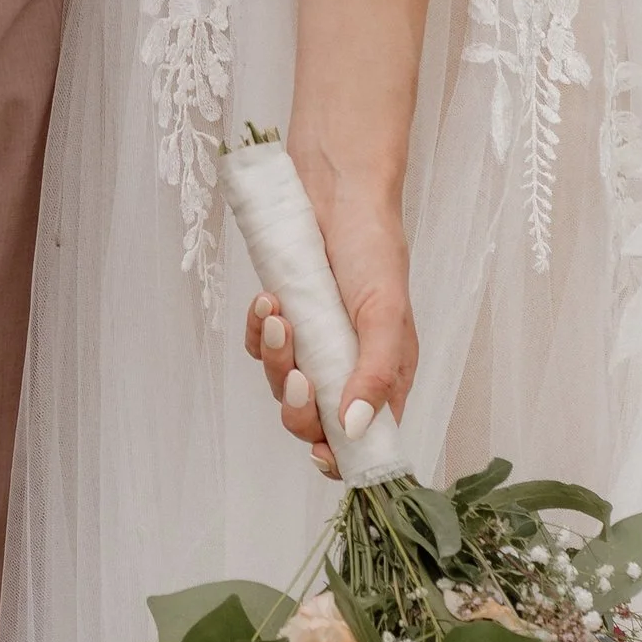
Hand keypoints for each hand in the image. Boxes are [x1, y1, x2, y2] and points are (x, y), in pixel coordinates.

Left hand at [241, 152, 417, 479]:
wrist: (336, 187)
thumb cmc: (374, 247)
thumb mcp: (385, 313)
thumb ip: (374, 375)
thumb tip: (355, 430)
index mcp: (384, 376)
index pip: (363, 439)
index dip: (339, 454)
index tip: (318, 451)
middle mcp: (348, 366)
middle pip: (313, 419)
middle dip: (297, 405)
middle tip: (295, 374)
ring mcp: (313, 343)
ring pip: (281, 382)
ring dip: (274, 357)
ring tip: (278, 316)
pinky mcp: (285, 317)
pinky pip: (259, 345)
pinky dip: (257, 331)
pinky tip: (267, 302)